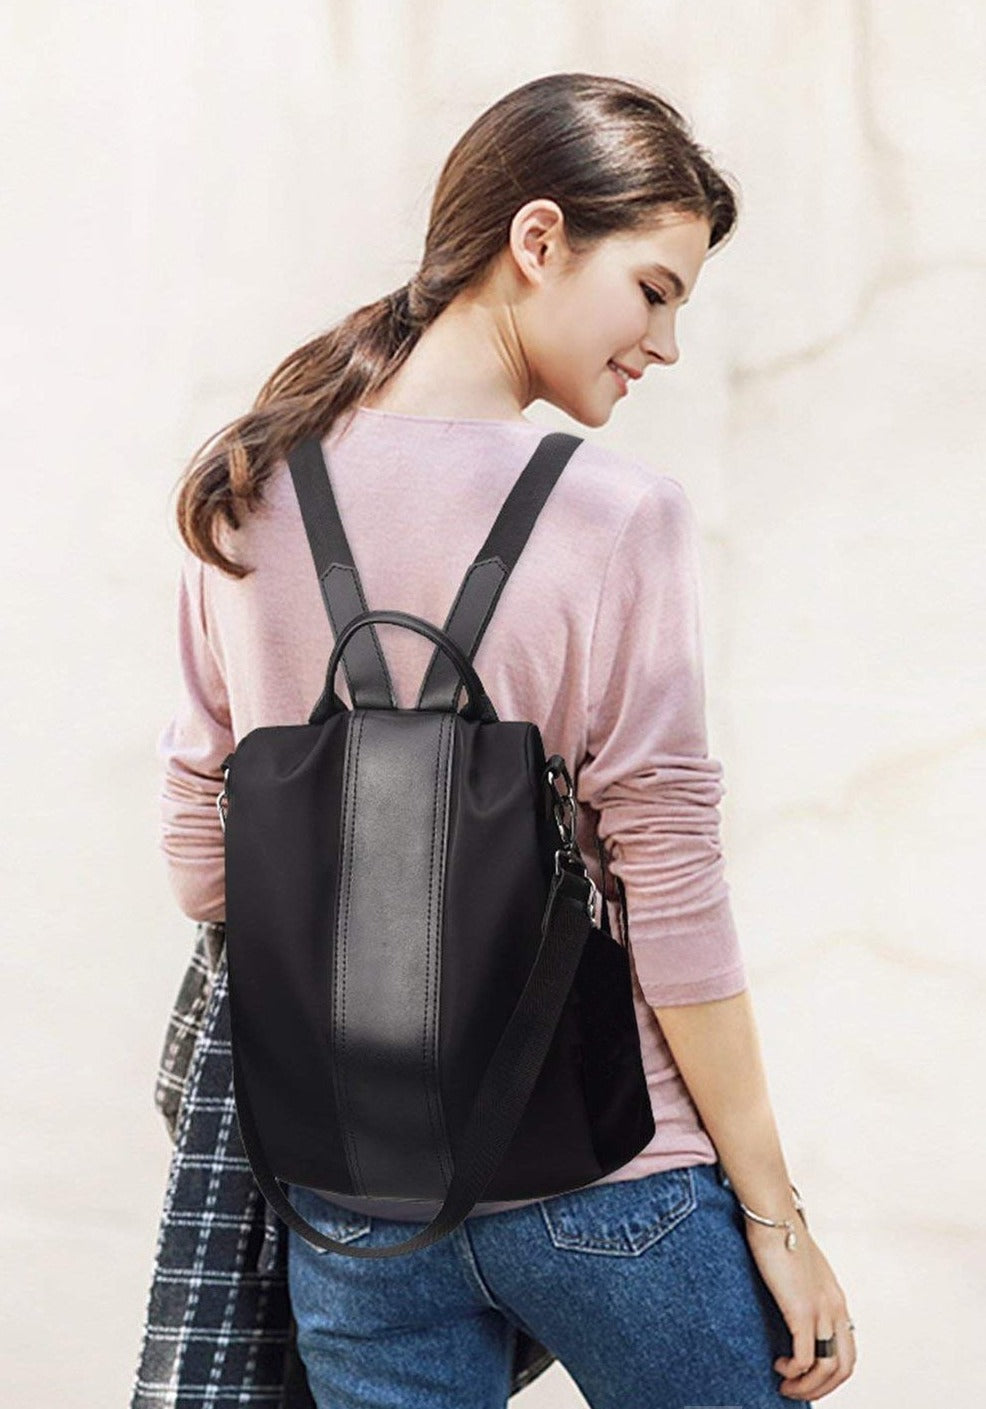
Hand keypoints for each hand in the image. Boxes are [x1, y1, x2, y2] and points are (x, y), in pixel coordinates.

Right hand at [744, 1218, 856, 1398]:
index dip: (830, 1373)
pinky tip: (779, 1365)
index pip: (848, 1350)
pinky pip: (805, 1358)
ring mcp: (821, 1309)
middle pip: (844, 1367)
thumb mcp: (800, 1267)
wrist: (773, 1214)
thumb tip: (789, 1296)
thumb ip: (802, 1286)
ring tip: (785, 1386)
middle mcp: (835, 1307)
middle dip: (822, 1387)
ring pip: (827, 1368)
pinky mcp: (802, 1310)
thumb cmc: (779, 1233)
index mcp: (836, 1298)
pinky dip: (794, 1371)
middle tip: (797, 1391)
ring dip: (806, 1386)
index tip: (808, 1378)